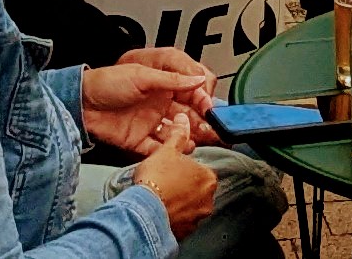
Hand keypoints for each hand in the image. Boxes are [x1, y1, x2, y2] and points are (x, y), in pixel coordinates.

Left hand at [84, 49, 215, 152]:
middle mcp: (161, 104)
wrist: (79, 103)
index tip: (210, 108)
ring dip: (188, 137)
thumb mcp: (142, 75)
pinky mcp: (139, 141)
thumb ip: (172, 79)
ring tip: (196, 141)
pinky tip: (177, 151)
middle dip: (202, 123)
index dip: (203, 100)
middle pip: (188, 115)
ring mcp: (151, 124)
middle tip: (213, 130)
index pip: (192, 93)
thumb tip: (199, 79)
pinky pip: (158, 149)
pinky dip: (168, 151)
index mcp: (165, 85)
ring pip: (177, 134)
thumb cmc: (107, 81)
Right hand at [129, 112, 218, 234]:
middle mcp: (208, 199)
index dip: (183, 169)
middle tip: (165, 184)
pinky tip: (160, 211)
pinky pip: (181, 222)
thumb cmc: (156, 178)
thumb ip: (178, 136)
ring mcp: (197, 218)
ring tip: (161, 198)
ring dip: (179, 203)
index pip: (199, 170)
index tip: (171, 171)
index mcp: (209, 177)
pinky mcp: (185, 233)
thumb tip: (183, 119)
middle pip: (196, 189)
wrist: (143, 211)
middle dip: (183, 187)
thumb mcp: (166, 151)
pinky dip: (173, 217)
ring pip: (189, 206)